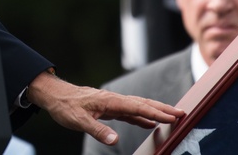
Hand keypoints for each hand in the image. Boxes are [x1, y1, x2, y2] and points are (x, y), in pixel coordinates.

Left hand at [27, 70, 183, 145]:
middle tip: (182, 113)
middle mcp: (114, 100)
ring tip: (172, 117)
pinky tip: (150, 124)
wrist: (55, 96)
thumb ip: (98, 130)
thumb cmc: (65, 106)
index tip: (173, 116)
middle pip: (143, 103)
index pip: (138, 107)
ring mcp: (112, 103)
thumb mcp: (79, 121)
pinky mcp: (109, 108)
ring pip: (139, 107)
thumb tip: (116, 140)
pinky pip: (130, 113)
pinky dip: (143, 117)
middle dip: (163, 108)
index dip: (157, 112)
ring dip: (156, 111)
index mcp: (110, 101)